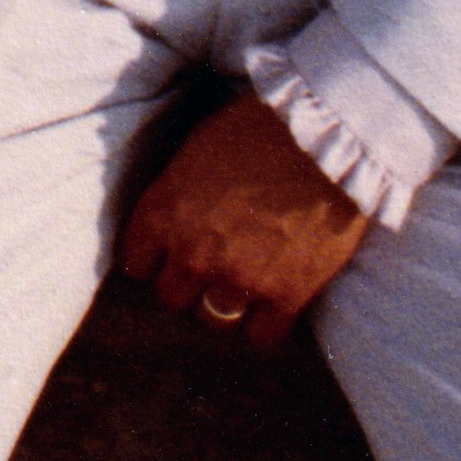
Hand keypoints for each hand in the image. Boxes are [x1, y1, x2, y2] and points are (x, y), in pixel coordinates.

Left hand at [120, 91, 370, 350]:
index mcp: (163, 213)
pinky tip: (274, 299)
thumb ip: (178, 191)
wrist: (324, 137)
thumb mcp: (198, 147)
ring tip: (243, 281)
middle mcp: (192, 254)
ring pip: (213, 319)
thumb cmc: (258, 126)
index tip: (166, 253)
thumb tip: (175, 212)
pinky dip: (266, 321)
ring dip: (224, 302)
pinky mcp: (285, 297)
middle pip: (172, 296)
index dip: (153, 257)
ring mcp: (238, 280)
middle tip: (210, 263)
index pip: (136, 263)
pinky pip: (261, 335)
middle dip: (188, 281)